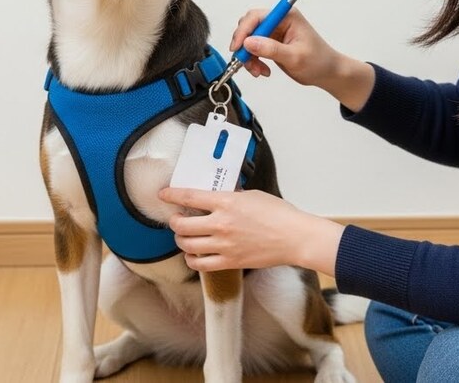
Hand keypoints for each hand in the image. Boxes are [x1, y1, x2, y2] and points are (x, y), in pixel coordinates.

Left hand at [158, 187, 344, 274]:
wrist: (294, 237)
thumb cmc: (279, 215)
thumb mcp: (251, 195)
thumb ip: (230, 197)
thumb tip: (216, 198)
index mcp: (226, 202)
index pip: (188, 196)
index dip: (171, 195)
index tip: (163, 195)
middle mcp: (220, 224)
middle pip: (181, 224)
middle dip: (174, 221)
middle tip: (177, 219)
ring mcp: (223, 245)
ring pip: (186, 245)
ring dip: (181, 240)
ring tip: (184, 236)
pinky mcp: (229, 262)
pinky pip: (200, 264)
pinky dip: (192, 259)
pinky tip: (195, 254)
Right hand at [229, 8, 342, 86]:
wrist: (327, 73)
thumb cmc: (319, 62)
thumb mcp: (295, 57)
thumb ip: (271, 49)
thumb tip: (248, 42)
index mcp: (287, 16)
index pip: (257, 16)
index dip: (244, 30)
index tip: (238, 47)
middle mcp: (279, 21)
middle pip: (250, 26)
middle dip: (244, 45)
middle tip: (245, 61)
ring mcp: (275, 32)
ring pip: (249, 40)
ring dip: (248, 56)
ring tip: (258, 71)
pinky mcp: (271, 43)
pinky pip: (253, 49)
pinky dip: (253, 61)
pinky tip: (263, 70)